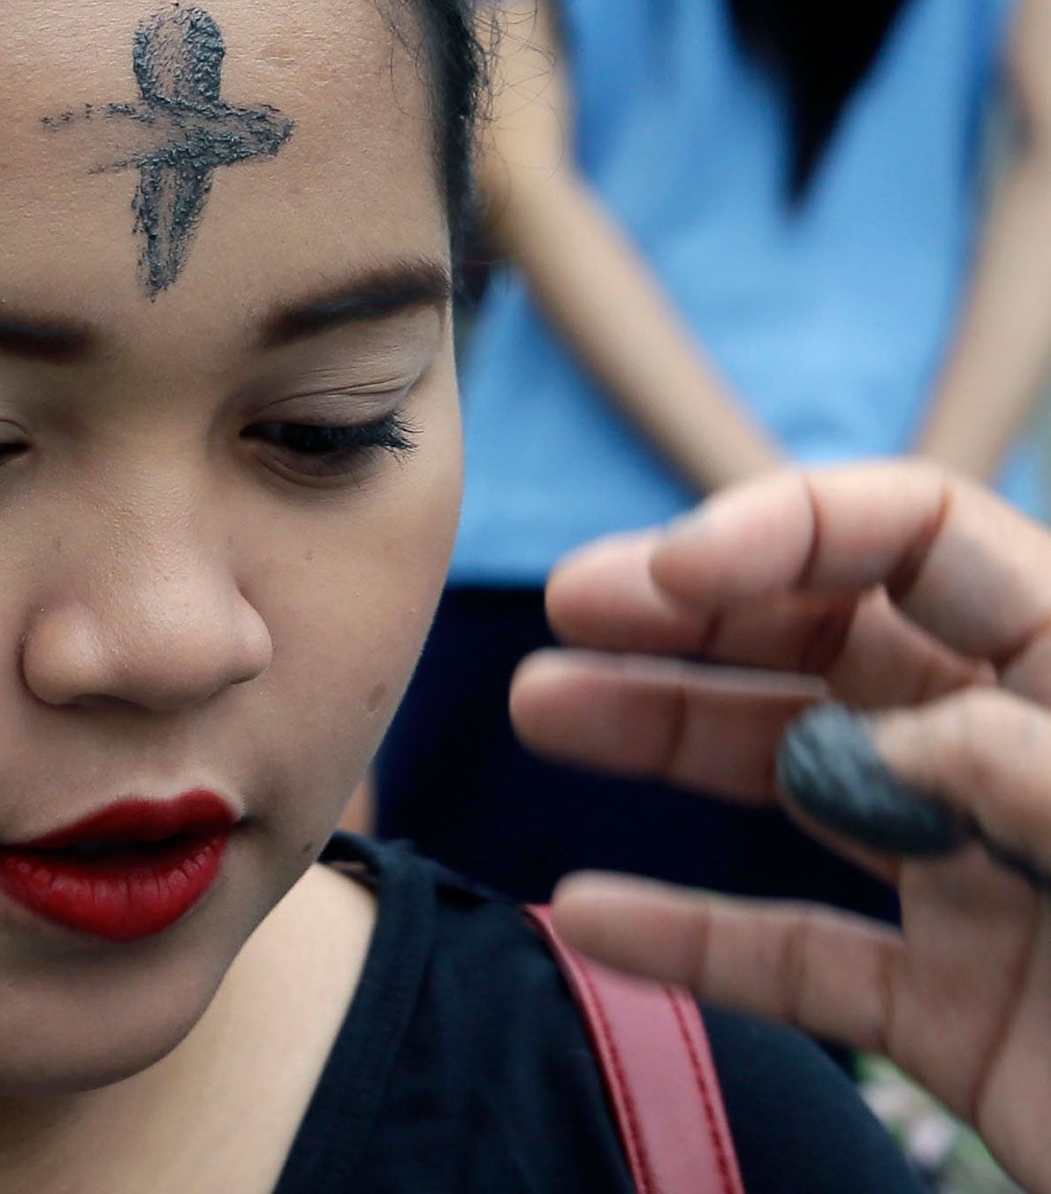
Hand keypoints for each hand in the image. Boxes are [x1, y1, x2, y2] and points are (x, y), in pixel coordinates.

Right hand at [510, 461, 1050, 1192]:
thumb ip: (1038, 769)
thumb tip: (877, 733)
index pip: (923, 539)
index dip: (790, 528)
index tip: (672, 574)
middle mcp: (1019, 760)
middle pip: (831, 640)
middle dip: (694, 611)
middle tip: (568, 607)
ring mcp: (981, 884)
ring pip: (794, 776)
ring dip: (663, 736)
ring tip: (541, 708)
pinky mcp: (954, 1013)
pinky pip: (798, 959)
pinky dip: (689, 938)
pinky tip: (590, 912)